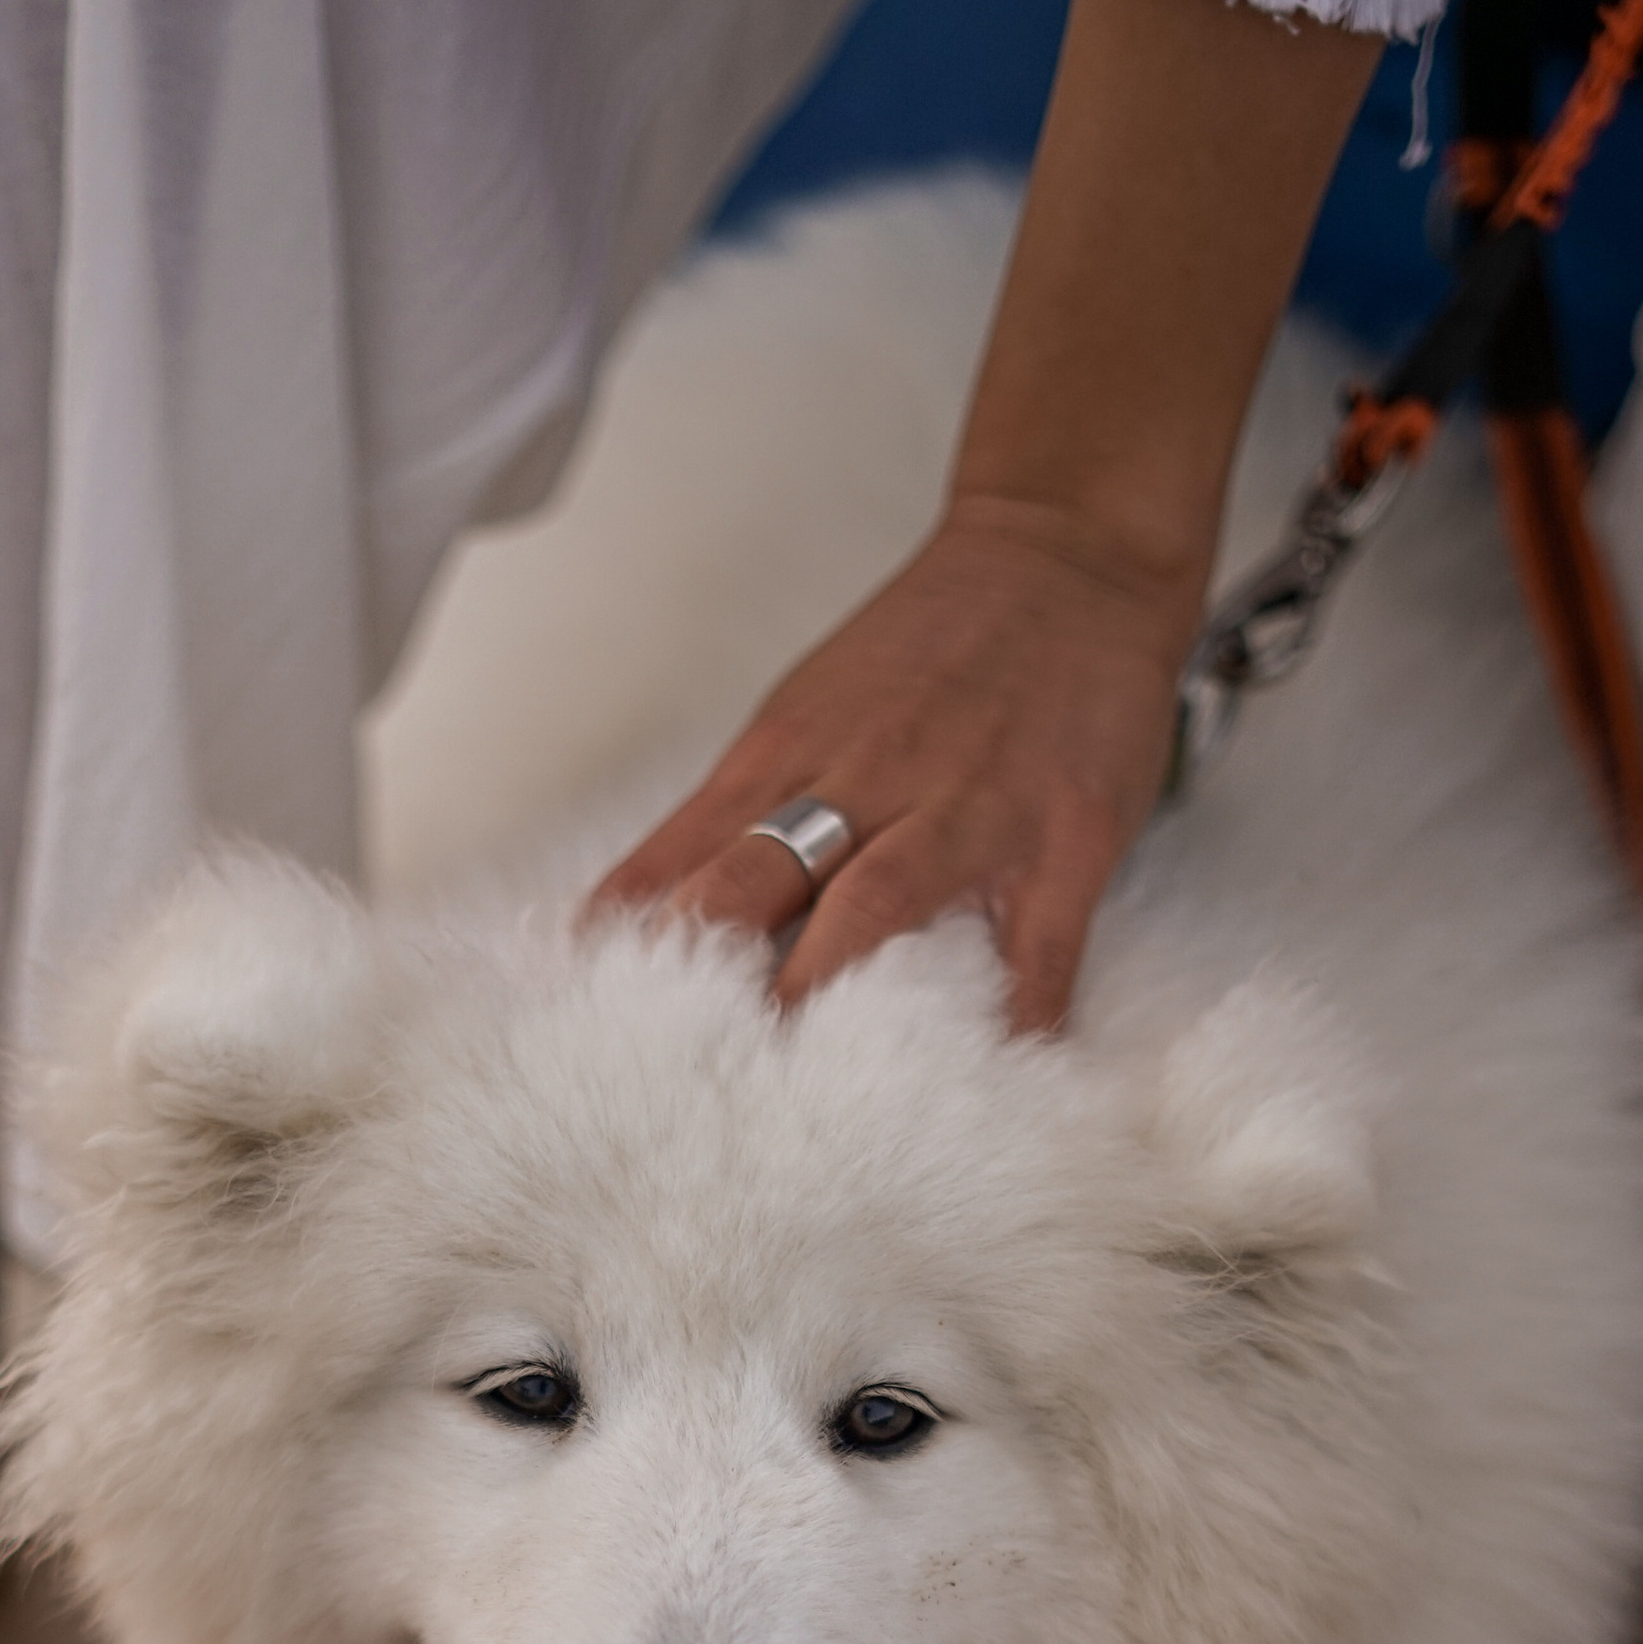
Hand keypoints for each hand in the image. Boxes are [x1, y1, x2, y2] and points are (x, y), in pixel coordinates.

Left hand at [588, 0, 1383, 1037]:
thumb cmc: (926, 648)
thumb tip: (636, 916)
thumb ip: (730, 818)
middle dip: (705, 979)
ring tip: (784, 1089)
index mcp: (786, 756)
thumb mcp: (802, 713)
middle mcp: (862, 786)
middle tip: (665, 1076)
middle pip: (756, 885)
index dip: (629, 942)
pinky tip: (985, 1082)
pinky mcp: (1061, 842)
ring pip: (873, 914)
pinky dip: (1011, 1024)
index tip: (578, 1019)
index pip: (681, 858)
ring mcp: (963, 815)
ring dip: (823, 996)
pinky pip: (1034, 955)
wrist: (1064, 553)